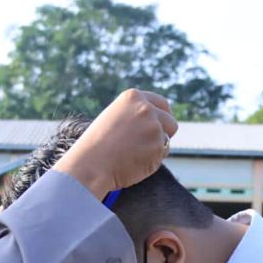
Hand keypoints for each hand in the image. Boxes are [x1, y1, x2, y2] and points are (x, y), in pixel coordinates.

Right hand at [53, 89, 177, 197]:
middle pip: (170, 122)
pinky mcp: (158, 146)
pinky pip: (161, 155)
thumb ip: (134, 115)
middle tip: (149, 145)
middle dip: (164, 133)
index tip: (162, 126)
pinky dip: (151, 161)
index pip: (162, 104)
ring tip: (131, 155)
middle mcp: (146, 109)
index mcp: (133, 97)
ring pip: (166, 140)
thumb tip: (155, 121)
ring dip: (155, 148)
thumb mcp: (113, 118)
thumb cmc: (97, 145)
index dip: (163, 117)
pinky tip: (133, 162)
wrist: (91, 164)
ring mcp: (154, 127)